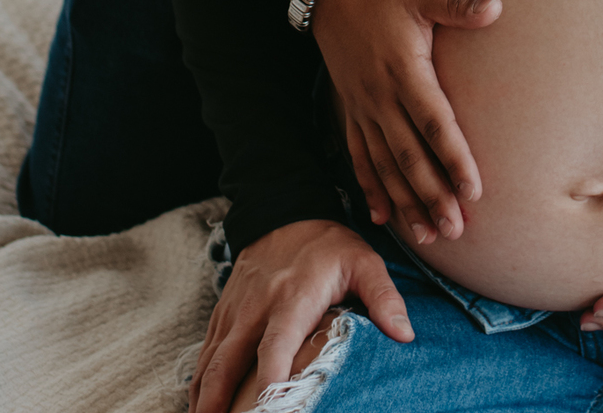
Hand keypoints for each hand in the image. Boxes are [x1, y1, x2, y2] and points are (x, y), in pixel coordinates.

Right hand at [189, 219, 410, 412]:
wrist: (284, 210)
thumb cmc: (328, 244)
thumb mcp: (363, 261)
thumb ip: (384, 296)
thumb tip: (405, 335)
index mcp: (291, 299)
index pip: (274, 347)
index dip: (268, 381)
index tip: (267, 409)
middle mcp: (256, 308)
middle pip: (228, 362)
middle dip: (219, 403)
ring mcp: (235, 311)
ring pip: (210, 362)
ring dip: (203, 398)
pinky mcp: (224, 312)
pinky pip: (205, 352)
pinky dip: (198, 382)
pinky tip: (198, 406)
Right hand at [312, 0, 500, 242]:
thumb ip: (457, 3)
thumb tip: (496, 6)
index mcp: (404, 70)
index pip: (434, 123)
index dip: (454, 158)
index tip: (474, 190)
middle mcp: (380, 96)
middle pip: (409, 156)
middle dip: (432, 195)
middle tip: (455, 230)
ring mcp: (362, 105)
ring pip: (384, 164)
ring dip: (406, 202)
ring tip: (428, 236)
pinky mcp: (350, 107)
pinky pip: (359, 155)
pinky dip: (370, 186)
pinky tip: (381, 215)